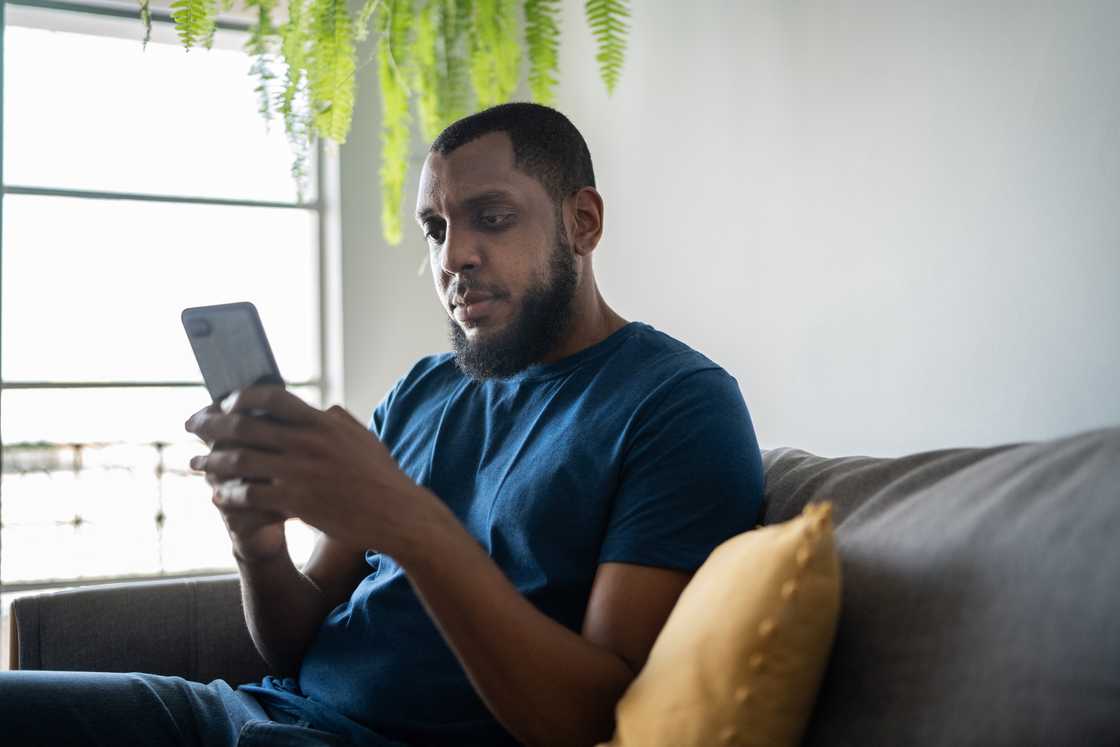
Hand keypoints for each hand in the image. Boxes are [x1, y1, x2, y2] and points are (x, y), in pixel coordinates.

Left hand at [185, 385, 446, 560]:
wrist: (398, 514)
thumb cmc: (383, 478)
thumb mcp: (363, 438)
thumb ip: (338, 421)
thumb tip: (322, 408)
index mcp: (321, 422)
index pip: (271, 396)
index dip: (240, 396)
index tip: (224, 402)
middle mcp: (307, 442)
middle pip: (244, 426)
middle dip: (210, 424)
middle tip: (191, 426)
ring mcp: (300, 472)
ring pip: (239, 460)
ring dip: (211, 461)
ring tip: (195, 464)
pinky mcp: (296, 502)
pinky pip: (248, 494)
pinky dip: (227, 494)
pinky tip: (217, 496)